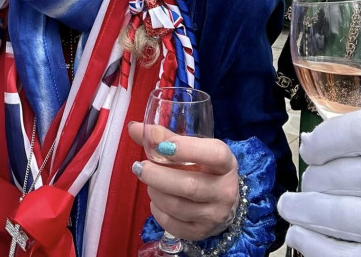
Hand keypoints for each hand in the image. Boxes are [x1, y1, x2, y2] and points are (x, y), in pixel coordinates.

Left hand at [128, 120, 239, 240]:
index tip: (163, 146)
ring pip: (177, 206)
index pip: (214, 155)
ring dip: (155, 192)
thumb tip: (134, 128)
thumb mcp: (194, 150)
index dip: (188, 149)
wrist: (222, 203)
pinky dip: (157, 210)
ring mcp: (215, 215)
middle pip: (189, 186)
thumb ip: (165, 138)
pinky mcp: (201, 233)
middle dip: (157, 176)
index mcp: (226, 164)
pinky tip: (157, 201)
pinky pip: (172, 224)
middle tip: (139, 167)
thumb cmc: (204, 169)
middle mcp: (225, 191)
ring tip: (149, 183)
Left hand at [277, 110, 360, 256]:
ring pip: (329, 212)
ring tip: (292, 208)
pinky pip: (337, 254)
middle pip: (336, 174)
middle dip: (314, 180)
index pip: (356, 132)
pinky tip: (300, 236)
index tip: (312, 148)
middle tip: (309, 183)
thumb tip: (314, 143)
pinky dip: (311, 244)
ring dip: (301, 210)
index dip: (325, 139)